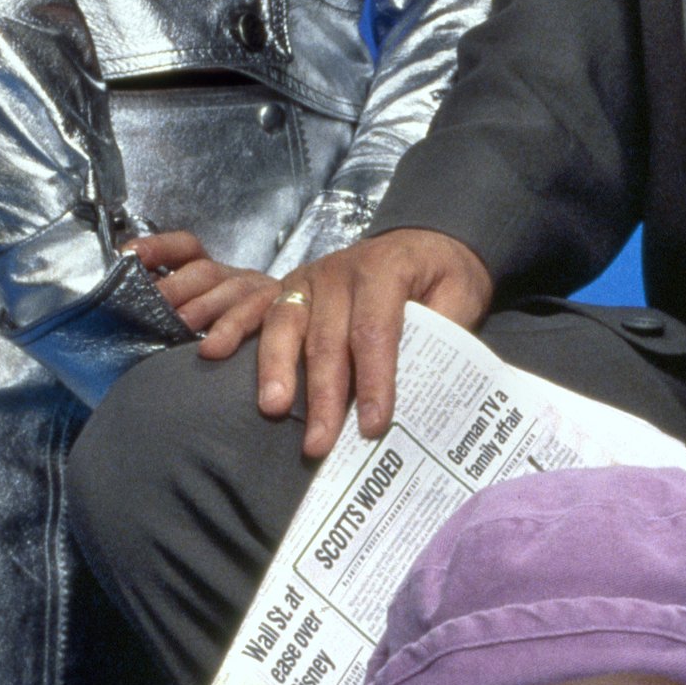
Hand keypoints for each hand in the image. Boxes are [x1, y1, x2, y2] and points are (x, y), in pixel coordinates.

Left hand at [132, 230, 284, 349]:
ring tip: (182, 323)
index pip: (187, 249)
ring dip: (203, 308)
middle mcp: (239, 280)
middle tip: (151, 303)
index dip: (159, 248)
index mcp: (218, 276)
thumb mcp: (213, 318)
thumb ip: (180, 310)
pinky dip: (232, 331)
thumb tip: (135, 310)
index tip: (129, 254)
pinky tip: (212, 349)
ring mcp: (263, 296)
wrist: (309, 341)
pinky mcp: (282, 315)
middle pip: (205, 273)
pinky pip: (261, 320)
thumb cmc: (248, 336)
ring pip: (233, 293)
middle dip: (174, 287)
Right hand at [243, 225, 494, 458]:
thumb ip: (444, 334)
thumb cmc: (442, 276)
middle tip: (319, 443)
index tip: (373, 425)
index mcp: (385, 269)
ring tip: (273, 410)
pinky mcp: (290, 287)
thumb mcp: (460, 295)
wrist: (421, 241)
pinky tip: (224, 361)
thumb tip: (424, 392)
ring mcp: (309, 277)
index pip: (374, 331)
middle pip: (327, 338)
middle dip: (323, 395)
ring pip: (286, 324)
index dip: (373, 381)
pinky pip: (262, 313)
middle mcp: (340, 271)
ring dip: (277, 370)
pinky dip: (244, 338)